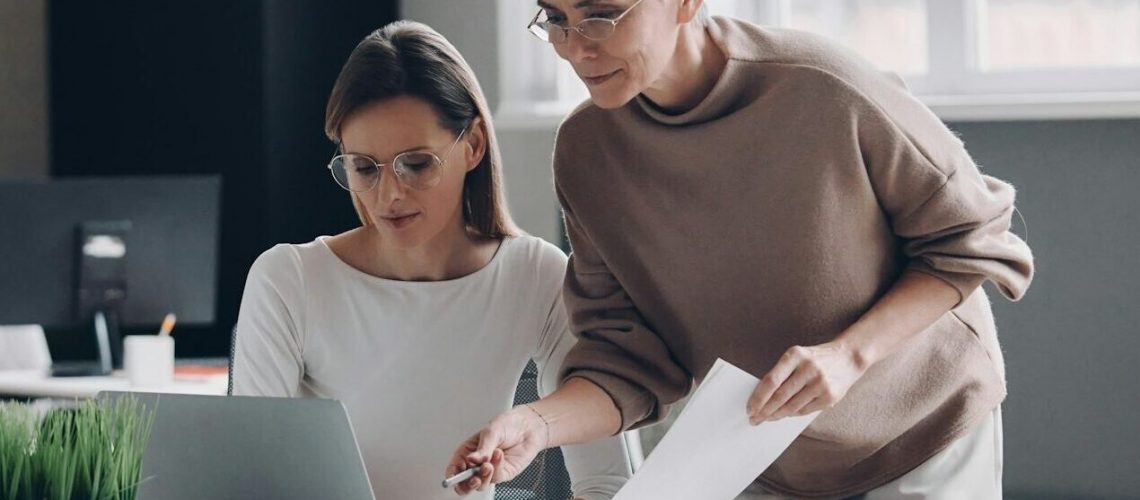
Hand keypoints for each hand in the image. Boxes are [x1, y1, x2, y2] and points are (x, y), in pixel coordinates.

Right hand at [445, 405, 547, 494]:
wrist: (529, 426)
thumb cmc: (508, 424)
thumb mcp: (491, 432)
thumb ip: (482, 448)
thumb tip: (472, 459)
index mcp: (468, 451)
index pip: (454, 468)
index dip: (453, 474)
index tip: (456, 475)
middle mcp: (477, 463)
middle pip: (465, 483)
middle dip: (466, 484)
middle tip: (473, 477)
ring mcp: (490, 470)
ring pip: (480, 484)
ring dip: (483, 476)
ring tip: (488, 464)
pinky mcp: (503, 473)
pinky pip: (496, 478)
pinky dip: (497, 468)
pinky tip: (499, 456)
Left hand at [746, 341, 866, 423]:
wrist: (848, 358)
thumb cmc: (816, 359)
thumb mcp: (797, 357)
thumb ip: (781, 373)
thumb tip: (761, 398)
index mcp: (795, 355)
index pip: (771, 380)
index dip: (758, 397)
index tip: (750, 408)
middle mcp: (809, 368)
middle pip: (780, 396)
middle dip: (764, 410)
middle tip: (754, 418)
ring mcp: (821, 383)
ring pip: (792, 406)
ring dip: (776, 415)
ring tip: (767, 418)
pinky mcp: (830, 397)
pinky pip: (805, 410)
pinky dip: (792, 414)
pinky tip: (785, 414)